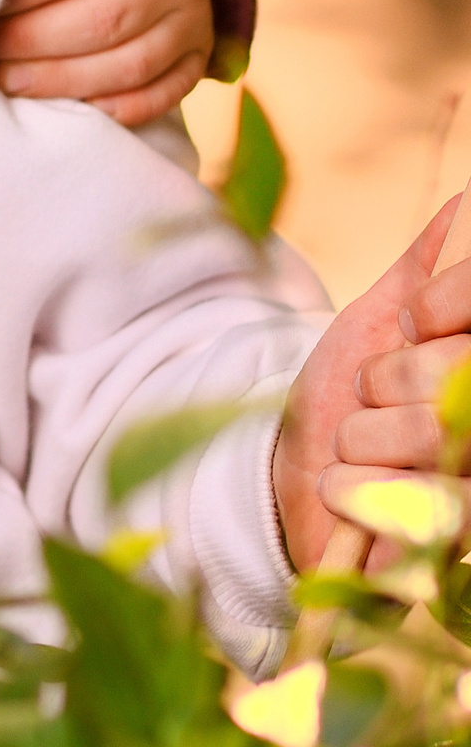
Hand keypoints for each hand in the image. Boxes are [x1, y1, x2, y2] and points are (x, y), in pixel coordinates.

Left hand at [276, 194, 468, 571]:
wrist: (292, 478)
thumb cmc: (344, 393)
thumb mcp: (377, 320)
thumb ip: (425, 270)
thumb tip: (468, 204)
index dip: (437, 307)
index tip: (407, 325)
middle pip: (456, 371)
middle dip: (387, 378)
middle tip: (369, 398)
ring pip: (436, 434)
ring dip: (364, 437)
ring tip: (353, 446)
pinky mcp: (460, 543)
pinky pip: (423, 507)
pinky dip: (359, 491)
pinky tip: (344, 490)